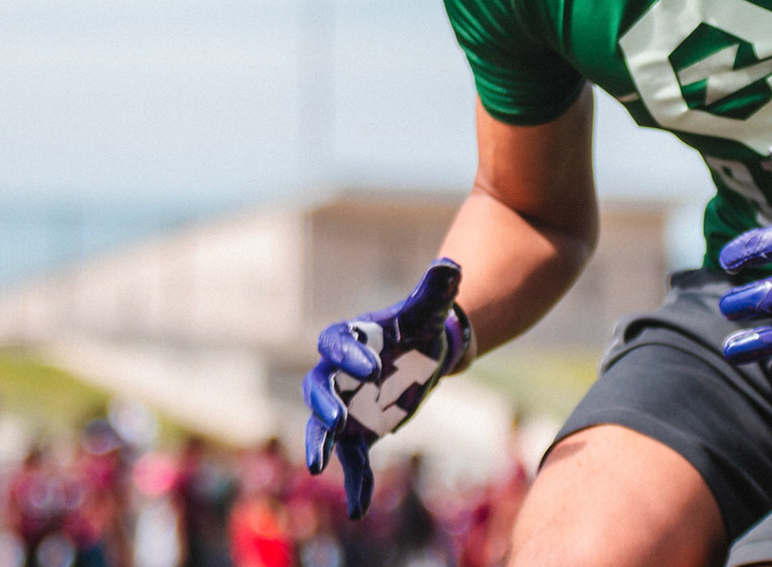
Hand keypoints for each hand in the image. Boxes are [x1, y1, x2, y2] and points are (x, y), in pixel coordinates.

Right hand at [302, 258, 469, 517]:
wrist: (422, 351)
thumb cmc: (419, 325)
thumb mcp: (428, 309)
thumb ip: (435, 289)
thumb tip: (452, 265)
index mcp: (351, 337)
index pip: (336, 343)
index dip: (349, 354)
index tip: (370, 365)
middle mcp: (338, 372)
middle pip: (319, 387)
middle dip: (324, 404)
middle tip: (336, 419)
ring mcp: (345, 404)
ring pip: (322, 426)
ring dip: (321, 443)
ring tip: (319, 465)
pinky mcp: (358, 431)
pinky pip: (352, 457)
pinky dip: (355, 480)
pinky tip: (360, 506)